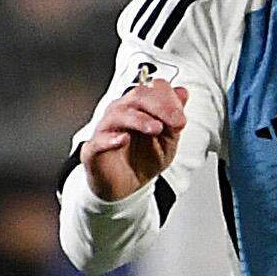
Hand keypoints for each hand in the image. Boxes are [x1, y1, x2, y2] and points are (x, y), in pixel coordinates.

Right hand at [80, 78, 188, 199]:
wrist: (126, 187)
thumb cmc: (142, 160)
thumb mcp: (167, 141)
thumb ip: (174, 119)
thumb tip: (182, 93)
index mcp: (139, 107)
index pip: (153, 88)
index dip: (168, 98)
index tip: (181, 119)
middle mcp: (121, 112)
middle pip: (138, 96)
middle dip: (160, 105)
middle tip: (175, 121)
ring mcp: (106, 129)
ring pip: (118, 114)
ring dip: (140, 119)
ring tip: (156, 128)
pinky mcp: (93, 150)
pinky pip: (98, 140)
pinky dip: (111, 139)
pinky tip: (123, 139)